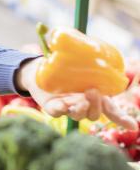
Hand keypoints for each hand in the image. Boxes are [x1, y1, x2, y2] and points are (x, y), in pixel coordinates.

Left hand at [17, 58, 137, 129]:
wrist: (39, 71)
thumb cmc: (64, 69)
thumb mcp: (79, 65)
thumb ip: (88, 59)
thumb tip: (92, 44)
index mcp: (94, 97)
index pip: (111, 111)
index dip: (121, 118)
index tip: (132, 125)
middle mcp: (83, 105)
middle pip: (94, 114)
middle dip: (96, 106)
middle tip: (93, 91)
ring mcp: (68, 108)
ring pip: (79, 116)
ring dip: (81, 109)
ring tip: (80, 99)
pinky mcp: (52, 107)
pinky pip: (57, 112)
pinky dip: (61, 110)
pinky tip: (63, 105)